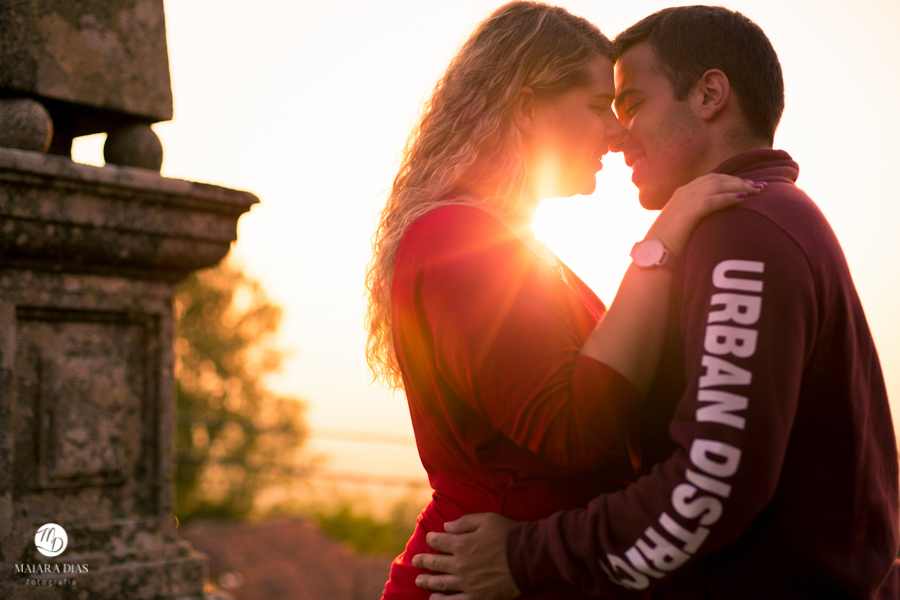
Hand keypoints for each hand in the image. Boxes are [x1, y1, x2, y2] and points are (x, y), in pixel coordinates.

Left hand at [411, 513, 521, 599]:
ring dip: (427, 581)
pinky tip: (434, 599)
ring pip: (441, 583)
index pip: (438, 542)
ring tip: (418, 580)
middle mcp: (460, 565)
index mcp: (461, 544)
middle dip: (423, 561)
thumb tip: (446, 526)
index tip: (430, 538)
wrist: (527, 558)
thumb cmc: (508, 535)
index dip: (432, 539)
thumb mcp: (486, 519)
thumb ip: (464, 523)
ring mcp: (467, 583)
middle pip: (435, 563)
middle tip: (415, 560)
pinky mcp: (477, 597)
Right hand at [648, 174, 764, 255]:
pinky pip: (712, 201)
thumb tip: (712, 217)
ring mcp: (685, 201)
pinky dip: (728, 198)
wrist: (654, 253)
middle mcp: (684, 192)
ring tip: (755, 192)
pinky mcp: (688, 212)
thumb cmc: (668, 243)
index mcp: (682, 193)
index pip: (710, 179)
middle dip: (739, 181)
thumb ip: (695, 214)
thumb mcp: (681, 223)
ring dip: (738, 187)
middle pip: (717, 179)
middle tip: (758, 186)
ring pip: (717, 186)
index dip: (730, 180)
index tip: (747, 184)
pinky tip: (742, 199)